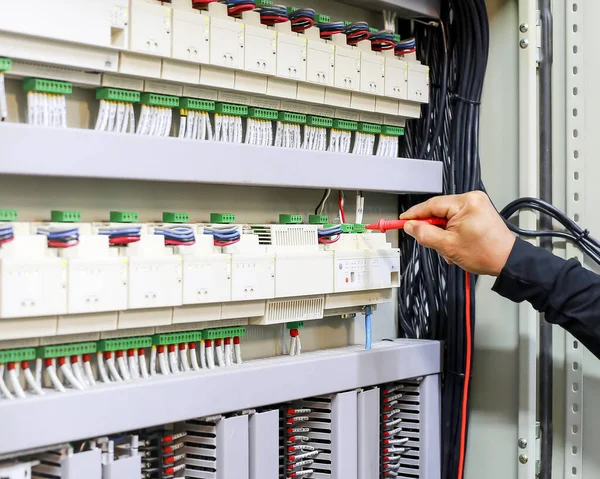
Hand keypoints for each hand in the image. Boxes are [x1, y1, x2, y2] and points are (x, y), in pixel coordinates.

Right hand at [400, 191, 515, 275]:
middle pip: (438, 212)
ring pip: (446, 218)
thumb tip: (411, 226)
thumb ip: (424, 234)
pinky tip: (456, 245)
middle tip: (431, 243)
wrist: (507, 261)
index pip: (431, 205)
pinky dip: (452, 233)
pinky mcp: (479, 213)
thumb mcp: (448, 246)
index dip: (414, 215)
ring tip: (450, 249)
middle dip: (433, 230)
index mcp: (466, 202)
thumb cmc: (486, 253)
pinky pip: (456, 221)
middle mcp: (472, 199)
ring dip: (443, 234)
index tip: (402, 220)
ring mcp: (477, 205)